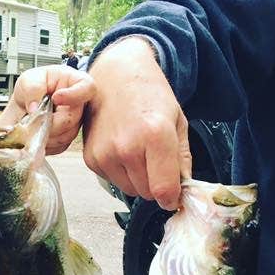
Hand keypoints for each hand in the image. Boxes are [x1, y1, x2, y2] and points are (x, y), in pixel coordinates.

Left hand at [0, 65, 96, 154]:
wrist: (24, 105)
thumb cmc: (31, 86)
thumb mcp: (28, 79)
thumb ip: (32, 89)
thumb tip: (35, 109)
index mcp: (76, 82)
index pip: (88, 88)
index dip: (74, 95)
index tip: (55, 98)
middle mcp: (80, 104)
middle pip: (72, 119)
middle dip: (50, 121)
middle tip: (33, 117)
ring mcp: (76, 124)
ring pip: (65, 136)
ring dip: (45, 132)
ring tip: (32, 123)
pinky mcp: (67, 139)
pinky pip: (58, 146)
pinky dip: (44, 142)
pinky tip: (36, 132)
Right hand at [79, 37, 190, 209]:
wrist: (115, 76)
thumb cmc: (150, 95)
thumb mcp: (178, 121)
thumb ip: (183, 160)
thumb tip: (183, 191)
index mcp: (155, 135)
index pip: (163, 190)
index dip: (172, 198)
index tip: (174, 196)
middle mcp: (127, 147)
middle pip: (147, 193)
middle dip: (156, 185)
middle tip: (156, 161)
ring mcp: (105, 154)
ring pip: (130, 190)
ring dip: (138, 179)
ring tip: (138, 151)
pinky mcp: (91, 159)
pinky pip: (113, 181)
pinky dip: (121, 172)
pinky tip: (122, 149)